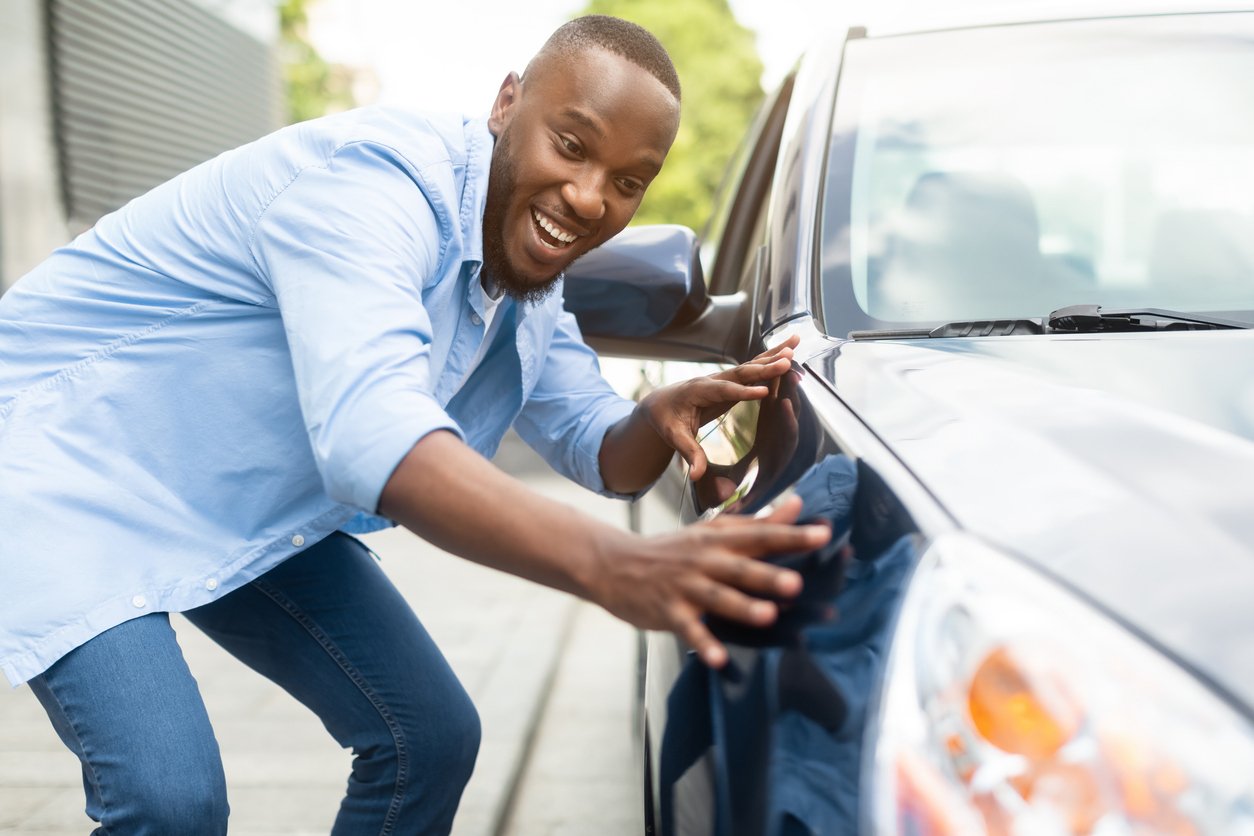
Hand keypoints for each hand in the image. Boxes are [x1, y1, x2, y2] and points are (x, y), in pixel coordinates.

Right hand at [586, 495, 828, 667]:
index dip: (792, 535)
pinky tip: (718, 659)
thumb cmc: (673, 550)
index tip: (825, 534)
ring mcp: (685, 587)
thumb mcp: (712, 532)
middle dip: (768, 576)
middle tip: (797, 584)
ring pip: (717, 598)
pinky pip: (687, 630)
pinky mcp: (667, 611)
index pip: (761, 535)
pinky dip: (702, 643)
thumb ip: (757, 523)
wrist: (614, 563)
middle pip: (741, 568)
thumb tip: (797, 505)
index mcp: (719, 540)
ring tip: (768, 617)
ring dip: (742, 607)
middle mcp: (704, 560)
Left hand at [639, 335, 799, 481]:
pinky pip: (753, 368)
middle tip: (788, 361)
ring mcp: (722, 377)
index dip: (743, 392)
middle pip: (741, 372)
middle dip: (765, 368)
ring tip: (795, 345)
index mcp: (698, 392)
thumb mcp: (674, 438)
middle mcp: (712, 379)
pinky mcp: (730, 380)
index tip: (764, 392)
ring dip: (772, 355)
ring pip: (750, 364)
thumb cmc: (666, 421)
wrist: (660, 404)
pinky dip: (770, 359)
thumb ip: (689, 453)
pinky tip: (788, 351)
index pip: (723, 391)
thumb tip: (697, 474)